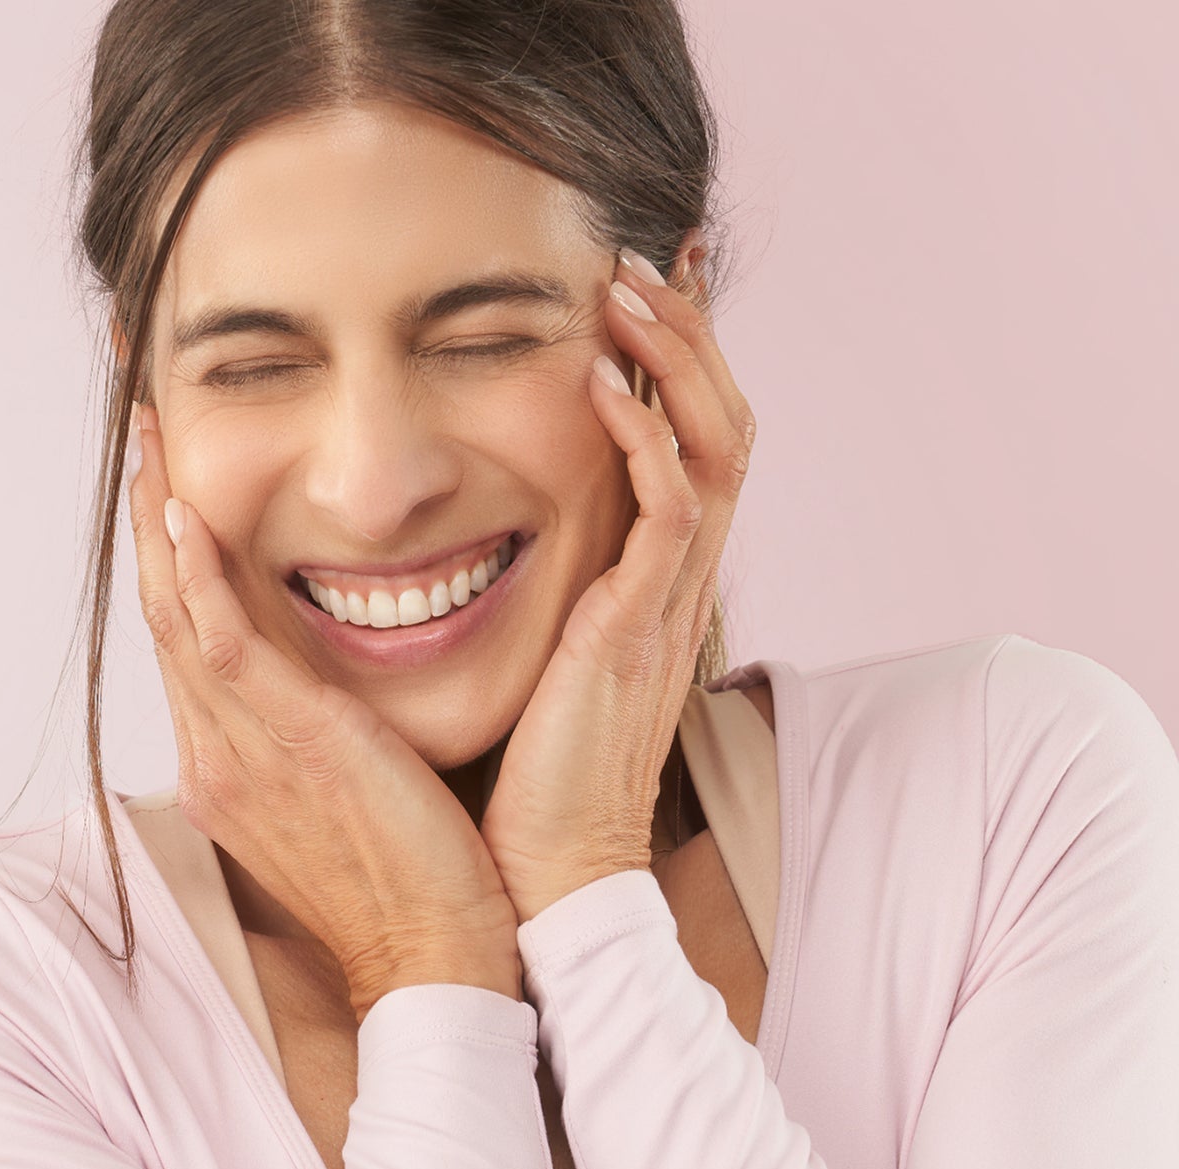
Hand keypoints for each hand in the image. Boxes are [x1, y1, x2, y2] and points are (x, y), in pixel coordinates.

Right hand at [127, 405, 520, 1020]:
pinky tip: (187, 514)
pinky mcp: (289, 744)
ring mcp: (241, 751)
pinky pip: (225, 644)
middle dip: (151, 523)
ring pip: (180, 616)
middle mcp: (217, 754)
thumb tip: (322, 688)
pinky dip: (200, 577)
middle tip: (146, 439)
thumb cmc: (406, 876)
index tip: (169, 491)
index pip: (188, 642)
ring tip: (153, 444)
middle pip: (167, 615)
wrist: (436, 952)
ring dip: (162, 523)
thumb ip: (313, 736)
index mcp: (230, 765)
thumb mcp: (341, 796)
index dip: (172, 563)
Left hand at [478, 248, 755, 922]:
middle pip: (723, 424)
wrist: (551, 869)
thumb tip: (483, 537)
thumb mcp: (549, 657)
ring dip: (675, 360)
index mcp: (654, 584)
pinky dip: (645, 439)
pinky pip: (672, 511)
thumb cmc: (532, 771)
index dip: (677, 364)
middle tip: (639, 260)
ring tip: (625, 287)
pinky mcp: (639, 627)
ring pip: (713, 447)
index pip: (692, 446)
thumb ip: (547, 592)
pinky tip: (601, 384)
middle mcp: (677, 582)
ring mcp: (668, 601)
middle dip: (689, 337)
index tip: (634, 293)